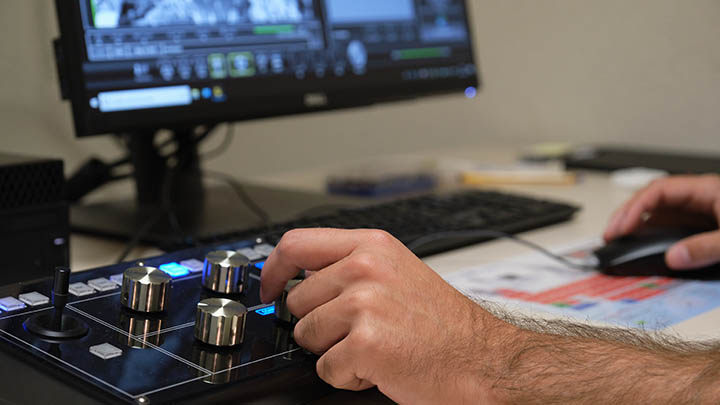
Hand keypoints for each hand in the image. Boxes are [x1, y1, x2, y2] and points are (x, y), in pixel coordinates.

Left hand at [260, 229, 506, 403]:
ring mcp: (364, 304)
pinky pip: (325, 368)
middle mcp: (365, 268)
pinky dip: (348, 376)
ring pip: (307, 336)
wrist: (483, 360)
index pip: (296, 245)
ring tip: (376, 347)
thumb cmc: (446, 324)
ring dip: (335, 351)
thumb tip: (303, 279)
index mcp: (371, 246)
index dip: (272, 271)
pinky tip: (381, 366)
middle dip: (320, 326)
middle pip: (297, 301)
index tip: (269, 290)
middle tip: (360, 332)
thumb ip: (352, 267)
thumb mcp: (398, 273)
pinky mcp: (365, 343)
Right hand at [604, 174, 719, 269]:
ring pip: (661, 211)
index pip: (659, 190)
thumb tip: (672, 257)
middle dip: (627, 214)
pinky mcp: (705, 223)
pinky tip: (642, 241)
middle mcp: (701, 196)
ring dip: (637, 222)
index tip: (622, 228)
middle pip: (653, 198)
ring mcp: (702, 209)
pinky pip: (672, 224)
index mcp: (707, 189)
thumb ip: (705, 247)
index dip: (635, 207)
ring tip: (619, 237)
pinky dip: (653, 232)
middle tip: (610, 234)